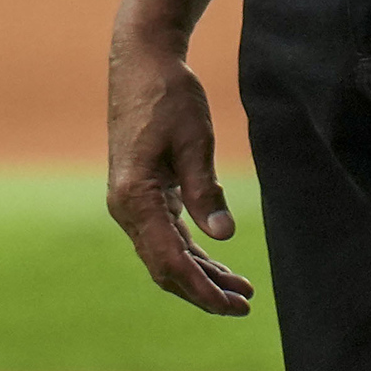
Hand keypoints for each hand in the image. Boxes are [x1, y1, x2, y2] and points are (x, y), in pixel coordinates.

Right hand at [105, 27, 254, 316]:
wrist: (140, 63)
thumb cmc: (168, 97)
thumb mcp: (195, 141)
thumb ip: (205, 191)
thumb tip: (222, 237)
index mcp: (134, 198)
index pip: (170, 261)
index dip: (203, 289)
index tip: (234, 306)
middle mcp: (126, 207)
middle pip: (164, 267)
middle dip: (203, 290)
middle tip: (244, 307)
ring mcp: (130, 203)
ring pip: (165, 255)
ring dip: (200, 275)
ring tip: (241, 291)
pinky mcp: (141, 194)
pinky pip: (165, 236)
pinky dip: (192, 253)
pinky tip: (218, 262)